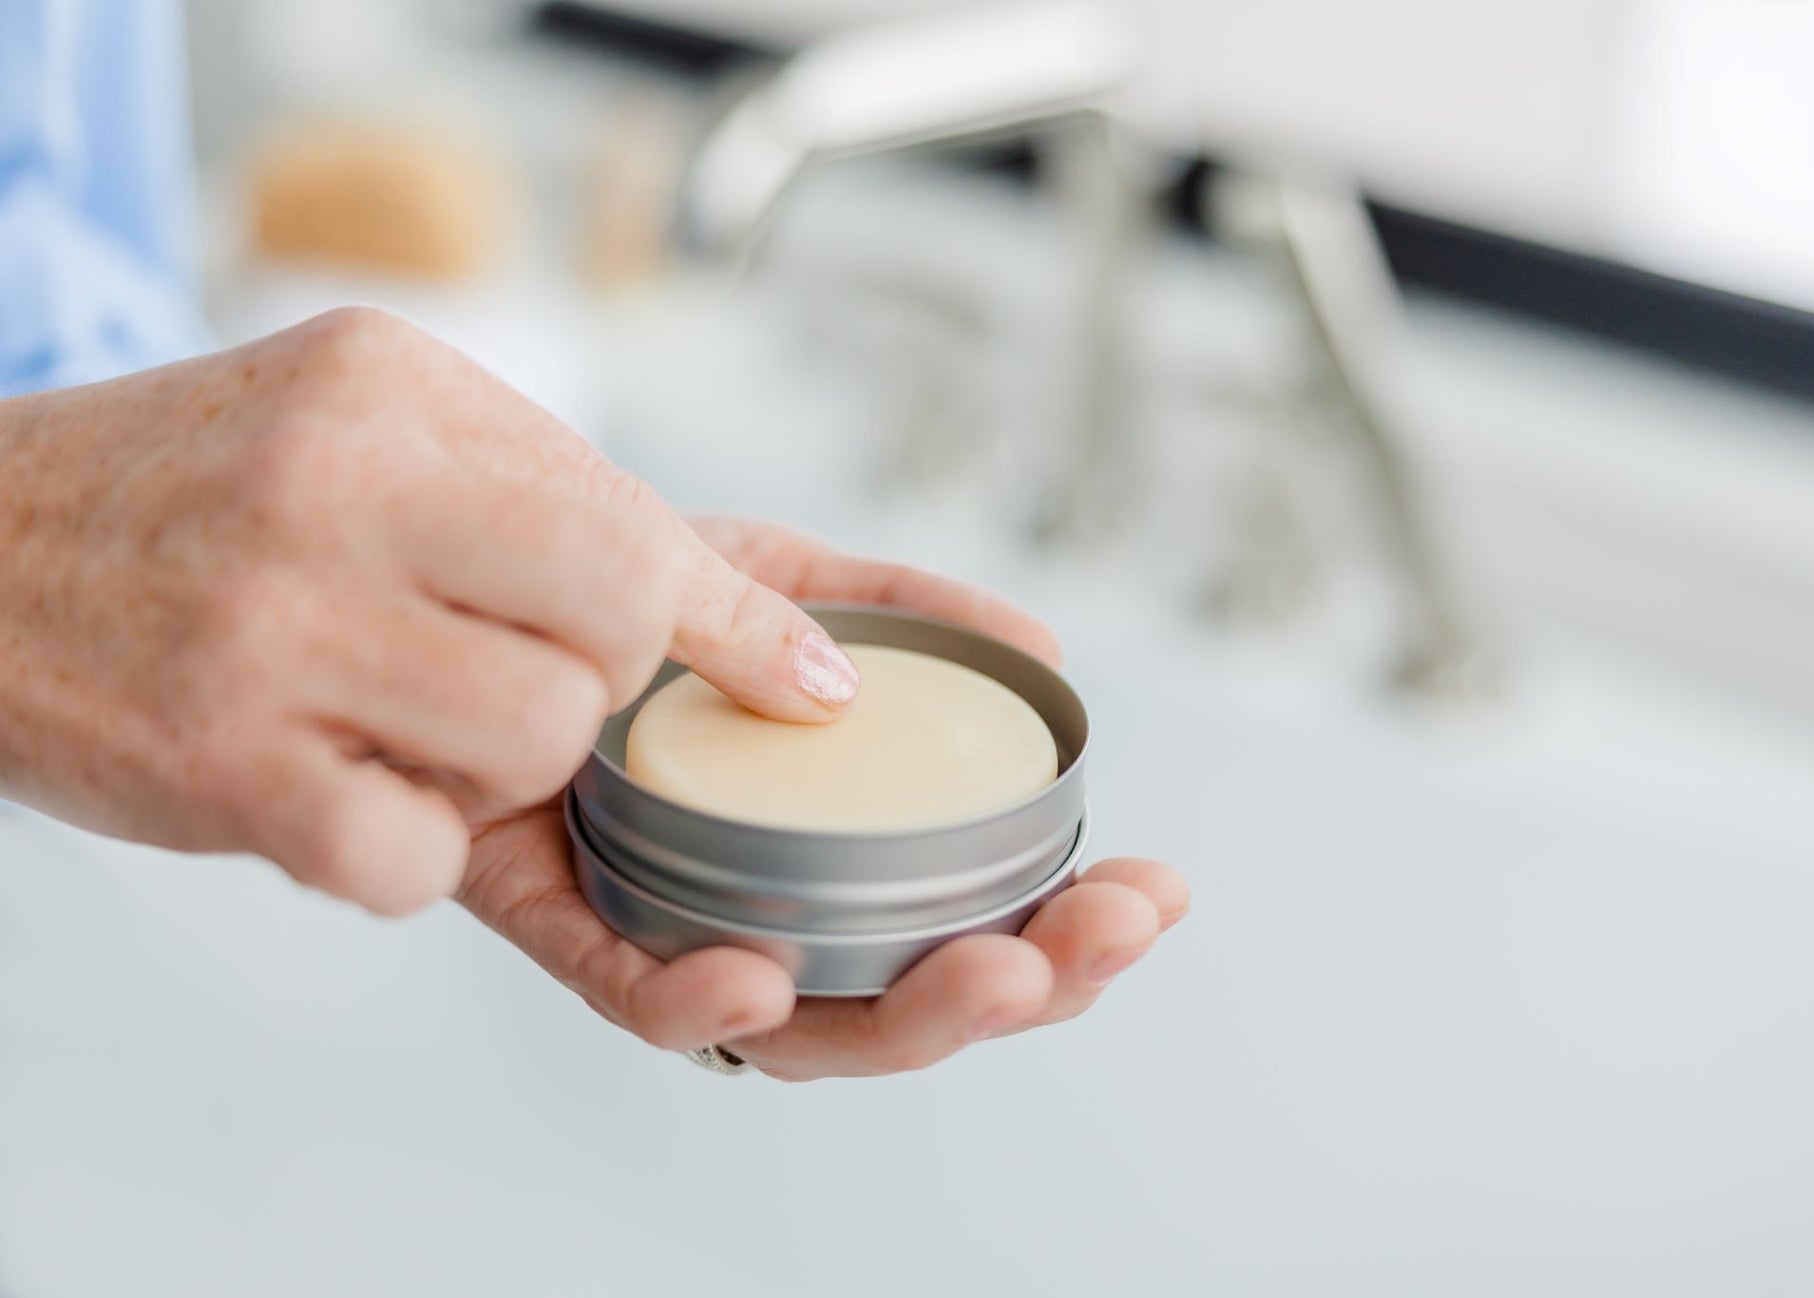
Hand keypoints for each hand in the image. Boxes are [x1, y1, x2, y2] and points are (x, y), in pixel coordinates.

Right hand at [0, 307, 860, 912]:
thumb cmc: (204, 491)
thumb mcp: (377, 421)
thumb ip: (563, 500)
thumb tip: (783, 637)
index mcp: (391, 392)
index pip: (635, 525)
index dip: (734, 624)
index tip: (815, 689)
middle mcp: (333, 492)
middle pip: (616, 631)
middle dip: (611, 682)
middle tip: (528, 674)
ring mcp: (270, 633)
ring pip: (535, 744)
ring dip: (503, 766)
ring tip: (405, 716)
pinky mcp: (219, 769)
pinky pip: (409, 860)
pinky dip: (399, 846)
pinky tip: (332, 778)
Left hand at [461, 516, 1188, 1080]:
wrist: (462, 559)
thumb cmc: (625, 588)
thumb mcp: (773, 574)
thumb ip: (897, 609)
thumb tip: (1045, 649)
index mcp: (841, 845)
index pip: (978, 919)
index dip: (1073, 926)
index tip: (1159, 891)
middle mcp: (772, 904)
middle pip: (912, 996)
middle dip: (1028, 983)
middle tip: (1100, 940)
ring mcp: (677, 925)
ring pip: (801, 1029)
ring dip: (905, 1017)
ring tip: (997, 974)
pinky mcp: (564, 924)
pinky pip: (630, 992)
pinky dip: (696, 1001)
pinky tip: (759, 984)